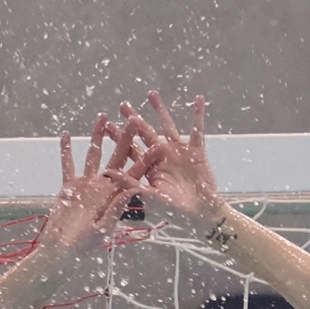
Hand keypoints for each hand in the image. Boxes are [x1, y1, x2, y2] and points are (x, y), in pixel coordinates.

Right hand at [37, 113, 145, 256]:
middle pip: (117, 158)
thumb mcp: (102, 228)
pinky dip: (66, 150)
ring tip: (103, 116)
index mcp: (116, 197)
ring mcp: (86, 185)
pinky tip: (67, 134)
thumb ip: (116, 209)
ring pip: (94, 155)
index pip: (135, 174)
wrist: (62, 250)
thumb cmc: (83, 245)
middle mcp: (104, 187)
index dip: (148, 160)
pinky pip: (68, 164)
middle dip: (125, 138)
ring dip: (97, 136)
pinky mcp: (69, 186)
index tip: (159, 144)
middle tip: (135, 119)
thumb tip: (131, 190)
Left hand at [121, 92, 223, 231]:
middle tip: (123, 105)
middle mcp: (162, 157)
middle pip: (146, 134)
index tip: (107, 125)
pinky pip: (197, 129)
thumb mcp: (150, 197)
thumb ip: (130, 184)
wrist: (201, 214)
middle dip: (134, 120)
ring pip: (168, 126)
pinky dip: (198, 114)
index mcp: (150, 168)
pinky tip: (198, 99)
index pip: (131, 150)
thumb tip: (108, 173)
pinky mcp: (196, 150)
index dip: (120, 138)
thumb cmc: (175, 212)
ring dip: (160, 110)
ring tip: (151, 94)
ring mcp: (179, 152)